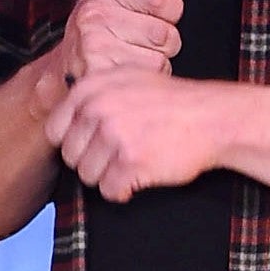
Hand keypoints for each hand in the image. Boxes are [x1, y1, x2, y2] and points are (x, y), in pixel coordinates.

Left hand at [43, 70, 233, 201]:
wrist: (215, 118)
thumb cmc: (173, 102)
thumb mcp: (127, 80)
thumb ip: (93, 94)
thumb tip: (63, 120)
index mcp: (90, 88)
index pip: (54, 130)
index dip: (72, 143)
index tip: (91, 147)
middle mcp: (97, 109)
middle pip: (70, 155)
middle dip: (91, 162)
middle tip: (118, 157)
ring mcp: (113, 135)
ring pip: (87, 176)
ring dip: (108, 177)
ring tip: (132, 164)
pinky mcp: (131, 162)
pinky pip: (110, 191)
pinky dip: (124, 190)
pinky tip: (140, 177)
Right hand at [49, 0, 182, 106]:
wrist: (62, 73)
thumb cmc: (97, 38)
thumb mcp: (117, 3)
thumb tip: (176, 10)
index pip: (165, 0)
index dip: (166, 15)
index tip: (147, 19)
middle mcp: (95, 14)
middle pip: (167, 34)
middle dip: (159, 45)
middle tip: (133, 45)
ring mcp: (95, 46)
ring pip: (160, 61)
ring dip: (150, 66)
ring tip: (126, 61)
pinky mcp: (100, 76)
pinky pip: (146, 81)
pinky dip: (141, 84)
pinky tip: (122, 76)